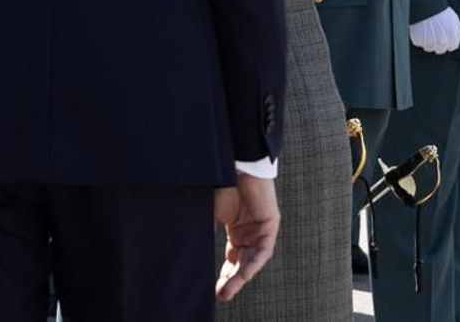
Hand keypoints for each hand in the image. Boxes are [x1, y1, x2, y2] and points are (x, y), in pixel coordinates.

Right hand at [214, 172, 280, 300]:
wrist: (235, 165)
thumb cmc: (221, 186)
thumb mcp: (210, 215)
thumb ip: (205, 232)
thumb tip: (189, 252)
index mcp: (235, 230)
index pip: (232, 259)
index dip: (225, 275)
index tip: (214, 289)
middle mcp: (249, 233)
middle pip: (242, 263)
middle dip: (231, 281)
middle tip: (220, 295)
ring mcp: (260, 229)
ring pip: (252, 260)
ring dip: (241, 276)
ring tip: (228, 291)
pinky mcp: (270, 225)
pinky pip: (264, 250)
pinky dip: (254, 262)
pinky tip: (244, 273)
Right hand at [409, 7, 459, 53]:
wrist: (426, 6)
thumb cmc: (440, 11)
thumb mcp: (454, 20)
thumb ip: (457, 32)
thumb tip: (456, 41)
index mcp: (453, 38)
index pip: (452, 47)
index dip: (448, 42)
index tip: (444, 37)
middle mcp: (442, 43)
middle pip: (440, 50)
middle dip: (438, 44)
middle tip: (434, 34)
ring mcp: (430, 43)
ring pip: (429, 48)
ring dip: (428, 42)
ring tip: (426, 31)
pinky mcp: (419, 41)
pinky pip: (419, 43)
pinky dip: (419, 38)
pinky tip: (420, 30)